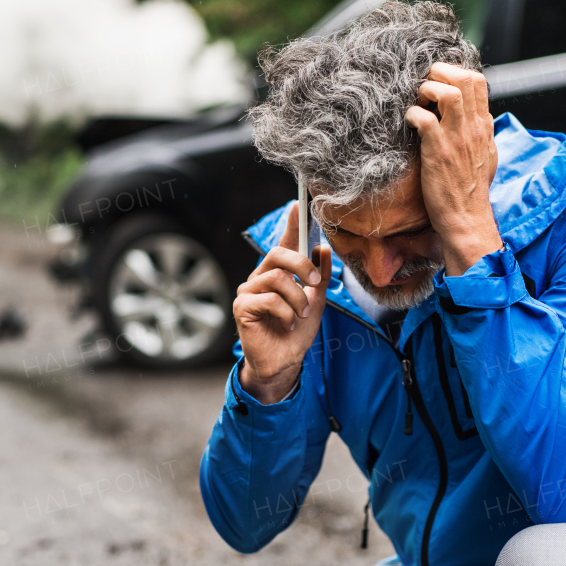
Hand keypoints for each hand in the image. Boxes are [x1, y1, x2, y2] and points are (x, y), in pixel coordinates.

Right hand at [235, 201, 332, 404]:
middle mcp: (259, 277)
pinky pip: (269, 299)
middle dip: (301, 265)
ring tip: (300, 314)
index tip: (298, 203)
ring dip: (297, 298)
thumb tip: (323, 249)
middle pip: (278, 254)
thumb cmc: (296, 332)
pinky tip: (286, 323)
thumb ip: (319, 276)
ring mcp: (248, 291)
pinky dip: (285, 312)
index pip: (284, 243)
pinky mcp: (242, 308)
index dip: (291, 224)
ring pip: (277, 278)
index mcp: (277, 273)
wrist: (284, 362)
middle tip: (314, 282)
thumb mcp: (316, 301)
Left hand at [404, 63, 503, 275]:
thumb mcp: (485, 155)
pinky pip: (424, 119)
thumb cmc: (471, 190)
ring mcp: (457, 138)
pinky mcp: (438, 152)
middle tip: (423, 87)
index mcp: (484, 126)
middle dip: (439, 72)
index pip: (478, 81)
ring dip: (427, 90)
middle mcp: (474, 127)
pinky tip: (409, 124)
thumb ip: (480, 132)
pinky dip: (412, 114)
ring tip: (418, 103)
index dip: (454, 72)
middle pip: (465, 77)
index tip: (437, 83)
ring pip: (447, 92)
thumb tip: (476, 116)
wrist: (466, 219)